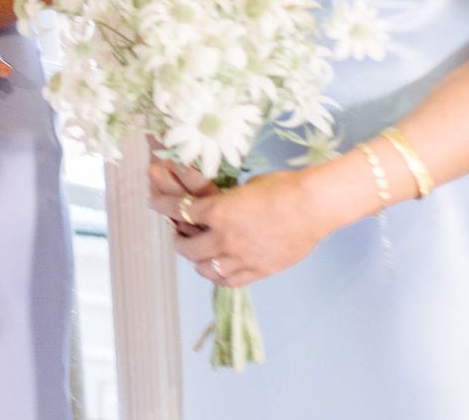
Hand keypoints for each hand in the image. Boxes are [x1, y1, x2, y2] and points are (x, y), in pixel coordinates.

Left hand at [154, 161, 332, 289]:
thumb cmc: (283, 187)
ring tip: (198, 256)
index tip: (155, 205)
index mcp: (219, 211)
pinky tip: (218, 270)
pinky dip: (218, 276)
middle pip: (188, 248)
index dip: (164, 207)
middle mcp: (224, 238)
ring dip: (197, 262)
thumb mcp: (247, 187)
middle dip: (180, 242)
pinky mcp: (258, 271)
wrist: (313, 207)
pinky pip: (229, 281)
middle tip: (180, 237)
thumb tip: (225, 207)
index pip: (181, 211)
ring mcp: (241, 258)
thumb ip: (229, 200)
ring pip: (206, 269)